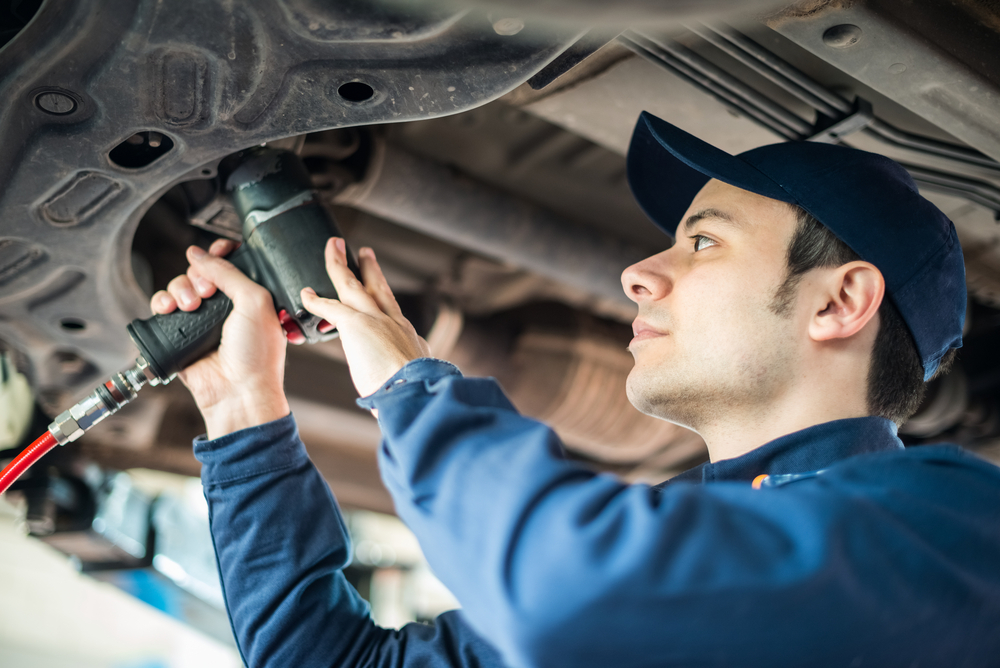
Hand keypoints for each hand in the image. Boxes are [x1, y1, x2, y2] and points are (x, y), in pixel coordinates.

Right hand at [150, 239, 289, 438]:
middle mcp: (226, 307)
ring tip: (190, 305)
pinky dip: (161, 302)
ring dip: (180, 288)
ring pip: (180, 287)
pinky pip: (163, 308)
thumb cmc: (257, 355)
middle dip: (199, 275)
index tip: (216, 251)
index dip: (221, 254)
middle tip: (207, 292)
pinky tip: (168, 308)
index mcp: (251, 298)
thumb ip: (229, 273)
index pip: (231, 264)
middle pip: (201, 272)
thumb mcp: (255, 302)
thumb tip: (200, 253)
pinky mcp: (181, 334)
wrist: (238, 392)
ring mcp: (203, 321)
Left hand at [300, 238, 429, 398]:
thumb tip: (391, 394)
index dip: (384, 297)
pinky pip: (331, 307)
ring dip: (341, 266)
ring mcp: (376, 320)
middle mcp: (394, 322)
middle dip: (371, 269)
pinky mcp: (357, 325)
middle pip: (379, 287)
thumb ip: (402, 379)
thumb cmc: (413, 394)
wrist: (415, 390)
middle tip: (364, 252)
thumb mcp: (417, 381)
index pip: (393, 311)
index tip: (380, 287)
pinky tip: (305, 293)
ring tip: (334, 248)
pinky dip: (316, 300)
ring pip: (354, 286)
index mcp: (408, 337)